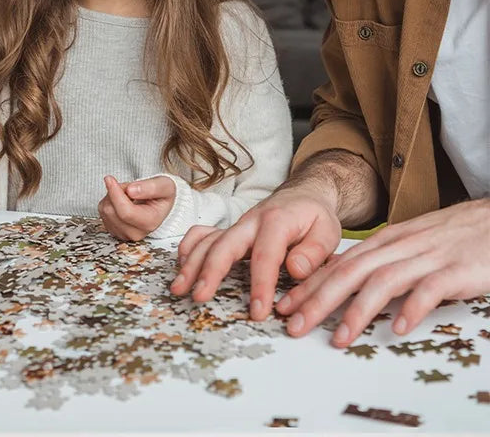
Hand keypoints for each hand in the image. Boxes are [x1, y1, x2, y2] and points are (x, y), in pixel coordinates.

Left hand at [98, 175, 175, 240]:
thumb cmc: (163, 195)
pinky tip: (121, 201)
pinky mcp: (114, 231)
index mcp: (150, 222)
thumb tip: (131, 191)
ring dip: (111, 196)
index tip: (109, 179)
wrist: (160, 204)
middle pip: (111, 211)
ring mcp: (123, 234)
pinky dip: (109, 202)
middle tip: (129, 187)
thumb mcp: (164, 185)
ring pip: (105, 210)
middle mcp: (136, 233)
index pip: (125, 212)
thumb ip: (150, 187)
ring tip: (128, 194)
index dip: (115, 194)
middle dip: (115, 192)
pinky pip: (102, 213)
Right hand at [170, 183, 340, 320]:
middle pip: (225, 244)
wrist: (303, 195)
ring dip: (191, 263)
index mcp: (277, 221)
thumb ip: (314, 252)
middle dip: (210, 271)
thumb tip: (294, 270)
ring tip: (179, 288)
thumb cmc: (314, 217)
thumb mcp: (327, 231)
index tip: (258, 311)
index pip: (266, 255)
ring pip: (208, 240)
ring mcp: (236, 225)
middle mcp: (251, 221)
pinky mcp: (229, 230)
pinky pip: (203, 234)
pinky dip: (189, 248)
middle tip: (200, 297)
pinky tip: (181, 266)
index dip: (260, 284)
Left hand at [275, 198, 489, 346]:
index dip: (310, 285)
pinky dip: (411, 309)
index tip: (286, 306)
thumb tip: (346, 283)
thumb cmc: (452, 237)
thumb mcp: (408, 244)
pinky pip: (429, 290)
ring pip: (382, 282)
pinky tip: (397, 330)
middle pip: (350, 272)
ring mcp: (427, 257)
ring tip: (339, 338)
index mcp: (385, 241)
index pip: (338, 264)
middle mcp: (399, 246)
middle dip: (318, 300)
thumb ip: (381, 261)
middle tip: (295, 325)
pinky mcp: (456, 270)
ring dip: (357, 312)